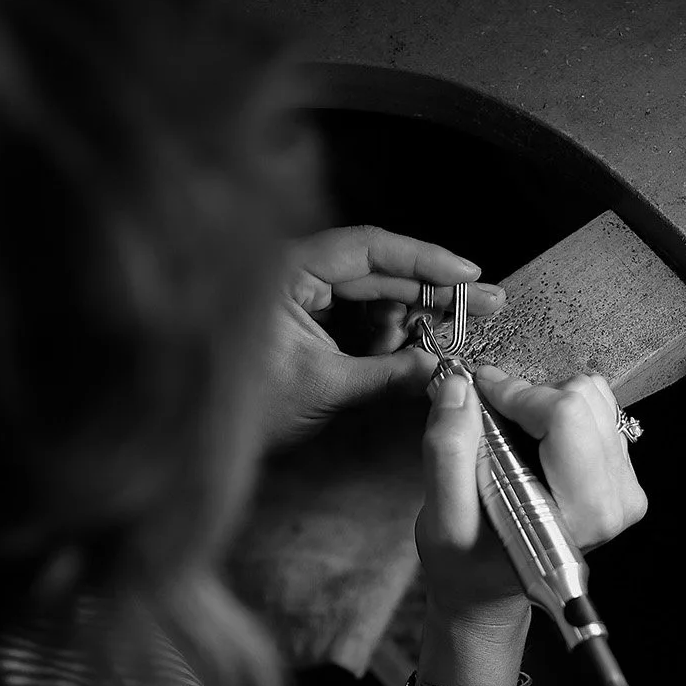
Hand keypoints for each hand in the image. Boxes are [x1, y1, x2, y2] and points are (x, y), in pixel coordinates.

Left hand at [262, 226, 504, 448]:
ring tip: (444, 341)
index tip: (468, 275)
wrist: (200, 438)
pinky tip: (412, 353)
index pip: (367, 247)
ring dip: (411, 319)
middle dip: (431, 291)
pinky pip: (357, 317)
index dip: (424, 260)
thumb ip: (386, 374)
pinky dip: (387, 335)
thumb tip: (438, 367)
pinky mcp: (305, 320)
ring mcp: (300, 296)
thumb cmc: (242, 408)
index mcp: (286, 270)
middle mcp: (293, 272)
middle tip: (485, 304)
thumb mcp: (324, 388)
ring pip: (372, 294)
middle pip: (377, 269)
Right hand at [415, 366, 647, 629]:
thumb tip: (458, 389)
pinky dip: (557, 410)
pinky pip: (595, 409)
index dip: (516, 393)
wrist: (490, 586)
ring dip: (543, 402)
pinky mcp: (621, 473)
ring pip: (591, 396)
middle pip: (582, 398)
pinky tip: (531, 440)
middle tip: (489, 418)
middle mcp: (616, 500)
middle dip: (528, 397)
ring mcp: (624, 486)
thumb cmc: (467, 565)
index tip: (479, 392)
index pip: (565, 415)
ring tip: (510, 434)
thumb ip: (448, 454)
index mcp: (582, 514)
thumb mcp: (443, 522)